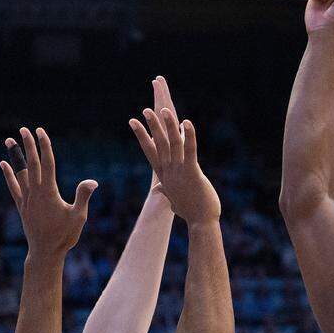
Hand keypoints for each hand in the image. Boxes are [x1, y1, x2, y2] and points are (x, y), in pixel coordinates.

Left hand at [0, 127, 97, 255]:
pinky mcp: (22, 206)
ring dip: (15, 156)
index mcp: (49, 192)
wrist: (45, 252)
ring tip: (9, 140)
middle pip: (31, 164)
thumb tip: (92, 181)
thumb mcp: (78, 217)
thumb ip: (83, 197)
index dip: (44, 146)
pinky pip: (13, 186)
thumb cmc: (65, 236)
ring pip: (20, 172)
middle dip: (27, 145)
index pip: (47, 163)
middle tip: (24, 129)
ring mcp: (27, 199)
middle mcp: (35, 193)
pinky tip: (4, 164)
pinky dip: (8, 174)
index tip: (40, 131)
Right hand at [129, 107, 219, 224]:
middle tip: (145, 110)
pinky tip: (187, 122)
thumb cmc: (190, 211)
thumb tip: (158, 190)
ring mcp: (179, 172)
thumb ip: (165, 191)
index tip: (133, 121)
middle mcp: (169, 172)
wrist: (201, 223)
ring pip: (172, 144)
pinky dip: (189, 136)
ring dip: (167, 125)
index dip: (142, 135)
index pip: (150, 151)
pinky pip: (190, 151)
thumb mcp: (174, 199)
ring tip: (164, 109)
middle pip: (157, 145)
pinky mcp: (192, 173)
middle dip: (151, 126)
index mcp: (164, 175)